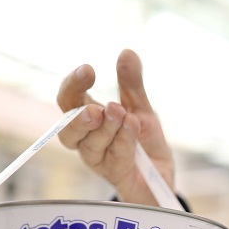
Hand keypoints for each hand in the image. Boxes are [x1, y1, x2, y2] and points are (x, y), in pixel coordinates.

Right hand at [56, 49, 173, 205]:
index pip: (69, 100)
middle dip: (78, 113)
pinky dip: (123, 138)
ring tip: (119, 112)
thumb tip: (126, 51)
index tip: (88, 69)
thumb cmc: (144, 143)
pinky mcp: (113, 174)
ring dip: (106, 126)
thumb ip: (132, 85)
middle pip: (67, 126)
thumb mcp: (141, 109)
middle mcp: (86, 139)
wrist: (161, 177)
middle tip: (95, 105)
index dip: (73, 85)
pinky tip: (133, 125)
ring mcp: (98, 158)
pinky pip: (114, 155)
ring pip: (90, 143)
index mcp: (87, 119)